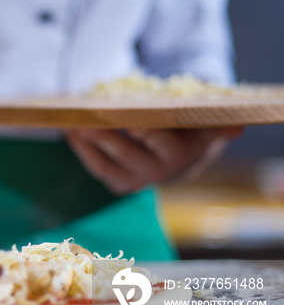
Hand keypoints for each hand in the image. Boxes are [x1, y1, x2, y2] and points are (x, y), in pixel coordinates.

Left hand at [64, 127, 242, 194]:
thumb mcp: (203, 125)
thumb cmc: (187, 130)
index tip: (131, 121)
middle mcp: (155, 173)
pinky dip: (80, 151)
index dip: (145, 133)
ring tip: (70, 126)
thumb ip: (216, 124)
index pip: (160, 144)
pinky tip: (68, 133)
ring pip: (105, 164)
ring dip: (85, 145)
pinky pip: (95, 168)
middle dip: (104, 137)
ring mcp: (133, 180)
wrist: (178, 157)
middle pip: (126, 154)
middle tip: (85, 121)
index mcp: (176, 155)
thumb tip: (236, 128)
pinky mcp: (117, 183)